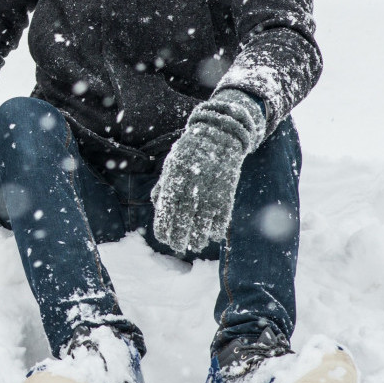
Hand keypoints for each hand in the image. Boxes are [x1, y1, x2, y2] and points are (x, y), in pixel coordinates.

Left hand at [151, 89, 266, 254]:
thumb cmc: (191, 152)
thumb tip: (156, 206)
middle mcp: (191, 187)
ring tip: (194, 245)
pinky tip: (212, 235)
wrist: (220, 135)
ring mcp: (210, 190)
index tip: (163, 238)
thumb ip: (164, 185)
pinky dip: (217, 228)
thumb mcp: (172, 165)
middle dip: (179, 237)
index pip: (166, 211)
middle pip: (183, 220)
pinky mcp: (227, 192)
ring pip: (203, 222)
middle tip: (178, 247)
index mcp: (174, 179)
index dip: (164, 227)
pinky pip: (222, 217)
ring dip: (198, 237)